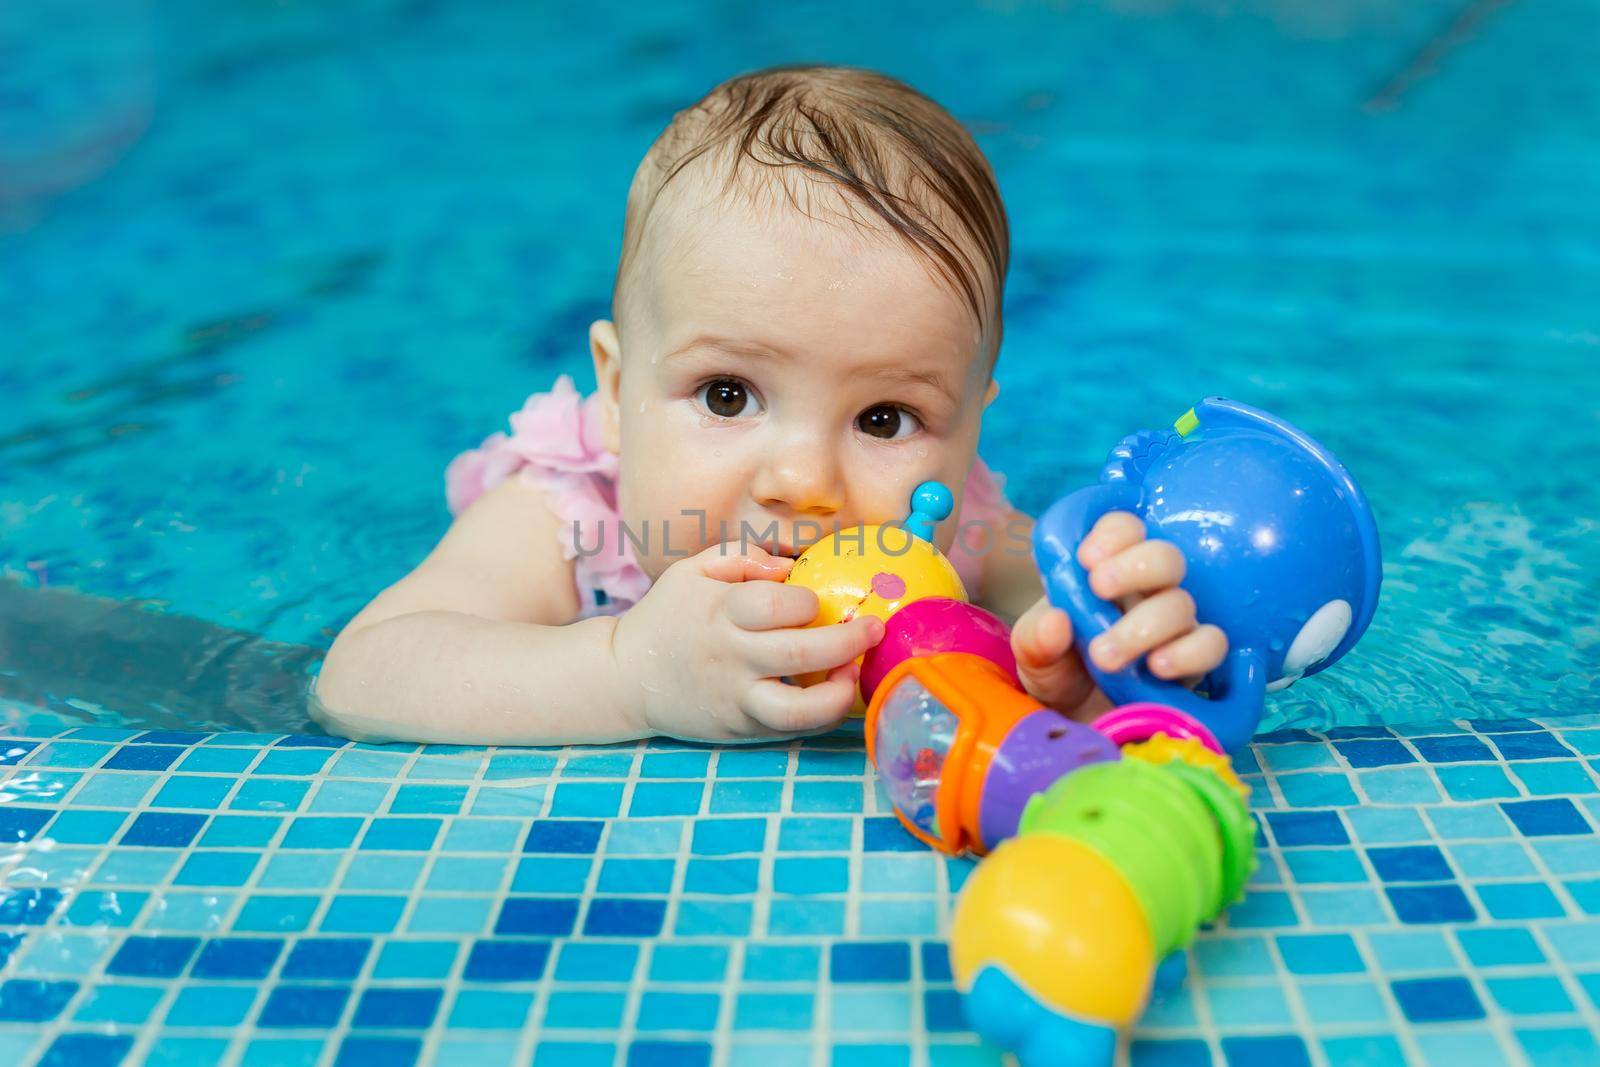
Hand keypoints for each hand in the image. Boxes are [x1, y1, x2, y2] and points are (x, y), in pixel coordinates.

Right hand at [610, 542, 885, 740]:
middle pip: (798, 652)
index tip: (815, 601)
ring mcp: (735, 697)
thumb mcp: (692, 570)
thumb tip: (789, 563)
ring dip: (837, 691)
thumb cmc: (668, 615)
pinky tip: (835, 692)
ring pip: (796, 708)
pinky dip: (820, 714)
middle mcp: (730, 657)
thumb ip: (740, 554)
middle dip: (847, 640)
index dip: (806, 600)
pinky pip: (789, 728)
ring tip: (855, 672)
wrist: (626, 677)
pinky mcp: (740, 727)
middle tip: (874, 628)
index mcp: (719, 612)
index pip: (773, 604)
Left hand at [1011, 511, 1227, 714]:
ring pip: (1182, 603)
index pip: (1125, 529)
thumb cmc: (1059, 674)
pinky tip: (1157, 667)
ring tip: (1105, 657)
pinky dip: (1188, 652)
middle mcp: (1146, 592)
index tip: (1087, 559)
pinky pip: (1211, 644)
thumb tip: (1056, 621)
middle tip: (1099, 588)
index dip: (1112, 535)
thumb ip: (1036, 638)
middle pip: (1165, 557)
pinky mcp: (1194, 662)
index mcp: (1107, 572)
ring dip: (1144, 625)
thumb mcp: (1034, 655)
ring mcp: (1175, 625)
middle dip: (1134, 567)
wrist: (1075, 725)